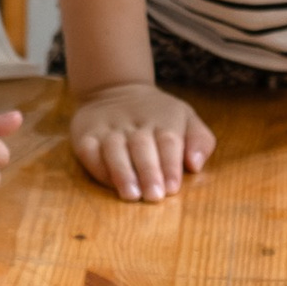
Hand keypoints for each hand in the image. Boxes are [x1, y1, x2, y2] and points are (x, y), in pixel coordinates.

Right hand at [69, 83, 216, 201]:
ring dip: (122, 172)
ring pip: (114, 149)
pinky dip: (98, 167)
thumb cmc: (159, 114)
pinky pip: (89, 151)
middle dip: (148, 172)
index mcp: (164, 119)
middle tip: (154, 196)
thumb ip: (200, 141)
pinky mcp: (86, 134)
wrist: (116, 89)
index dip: (170, 165)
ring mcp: (109, 128)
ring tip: (131, 195)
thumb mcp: (187, 118)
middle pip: (141, 146)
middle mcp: (135, 123)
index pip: (168, 142)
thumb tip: (195, 165)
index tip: (172, 188)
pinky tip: (109, 183)